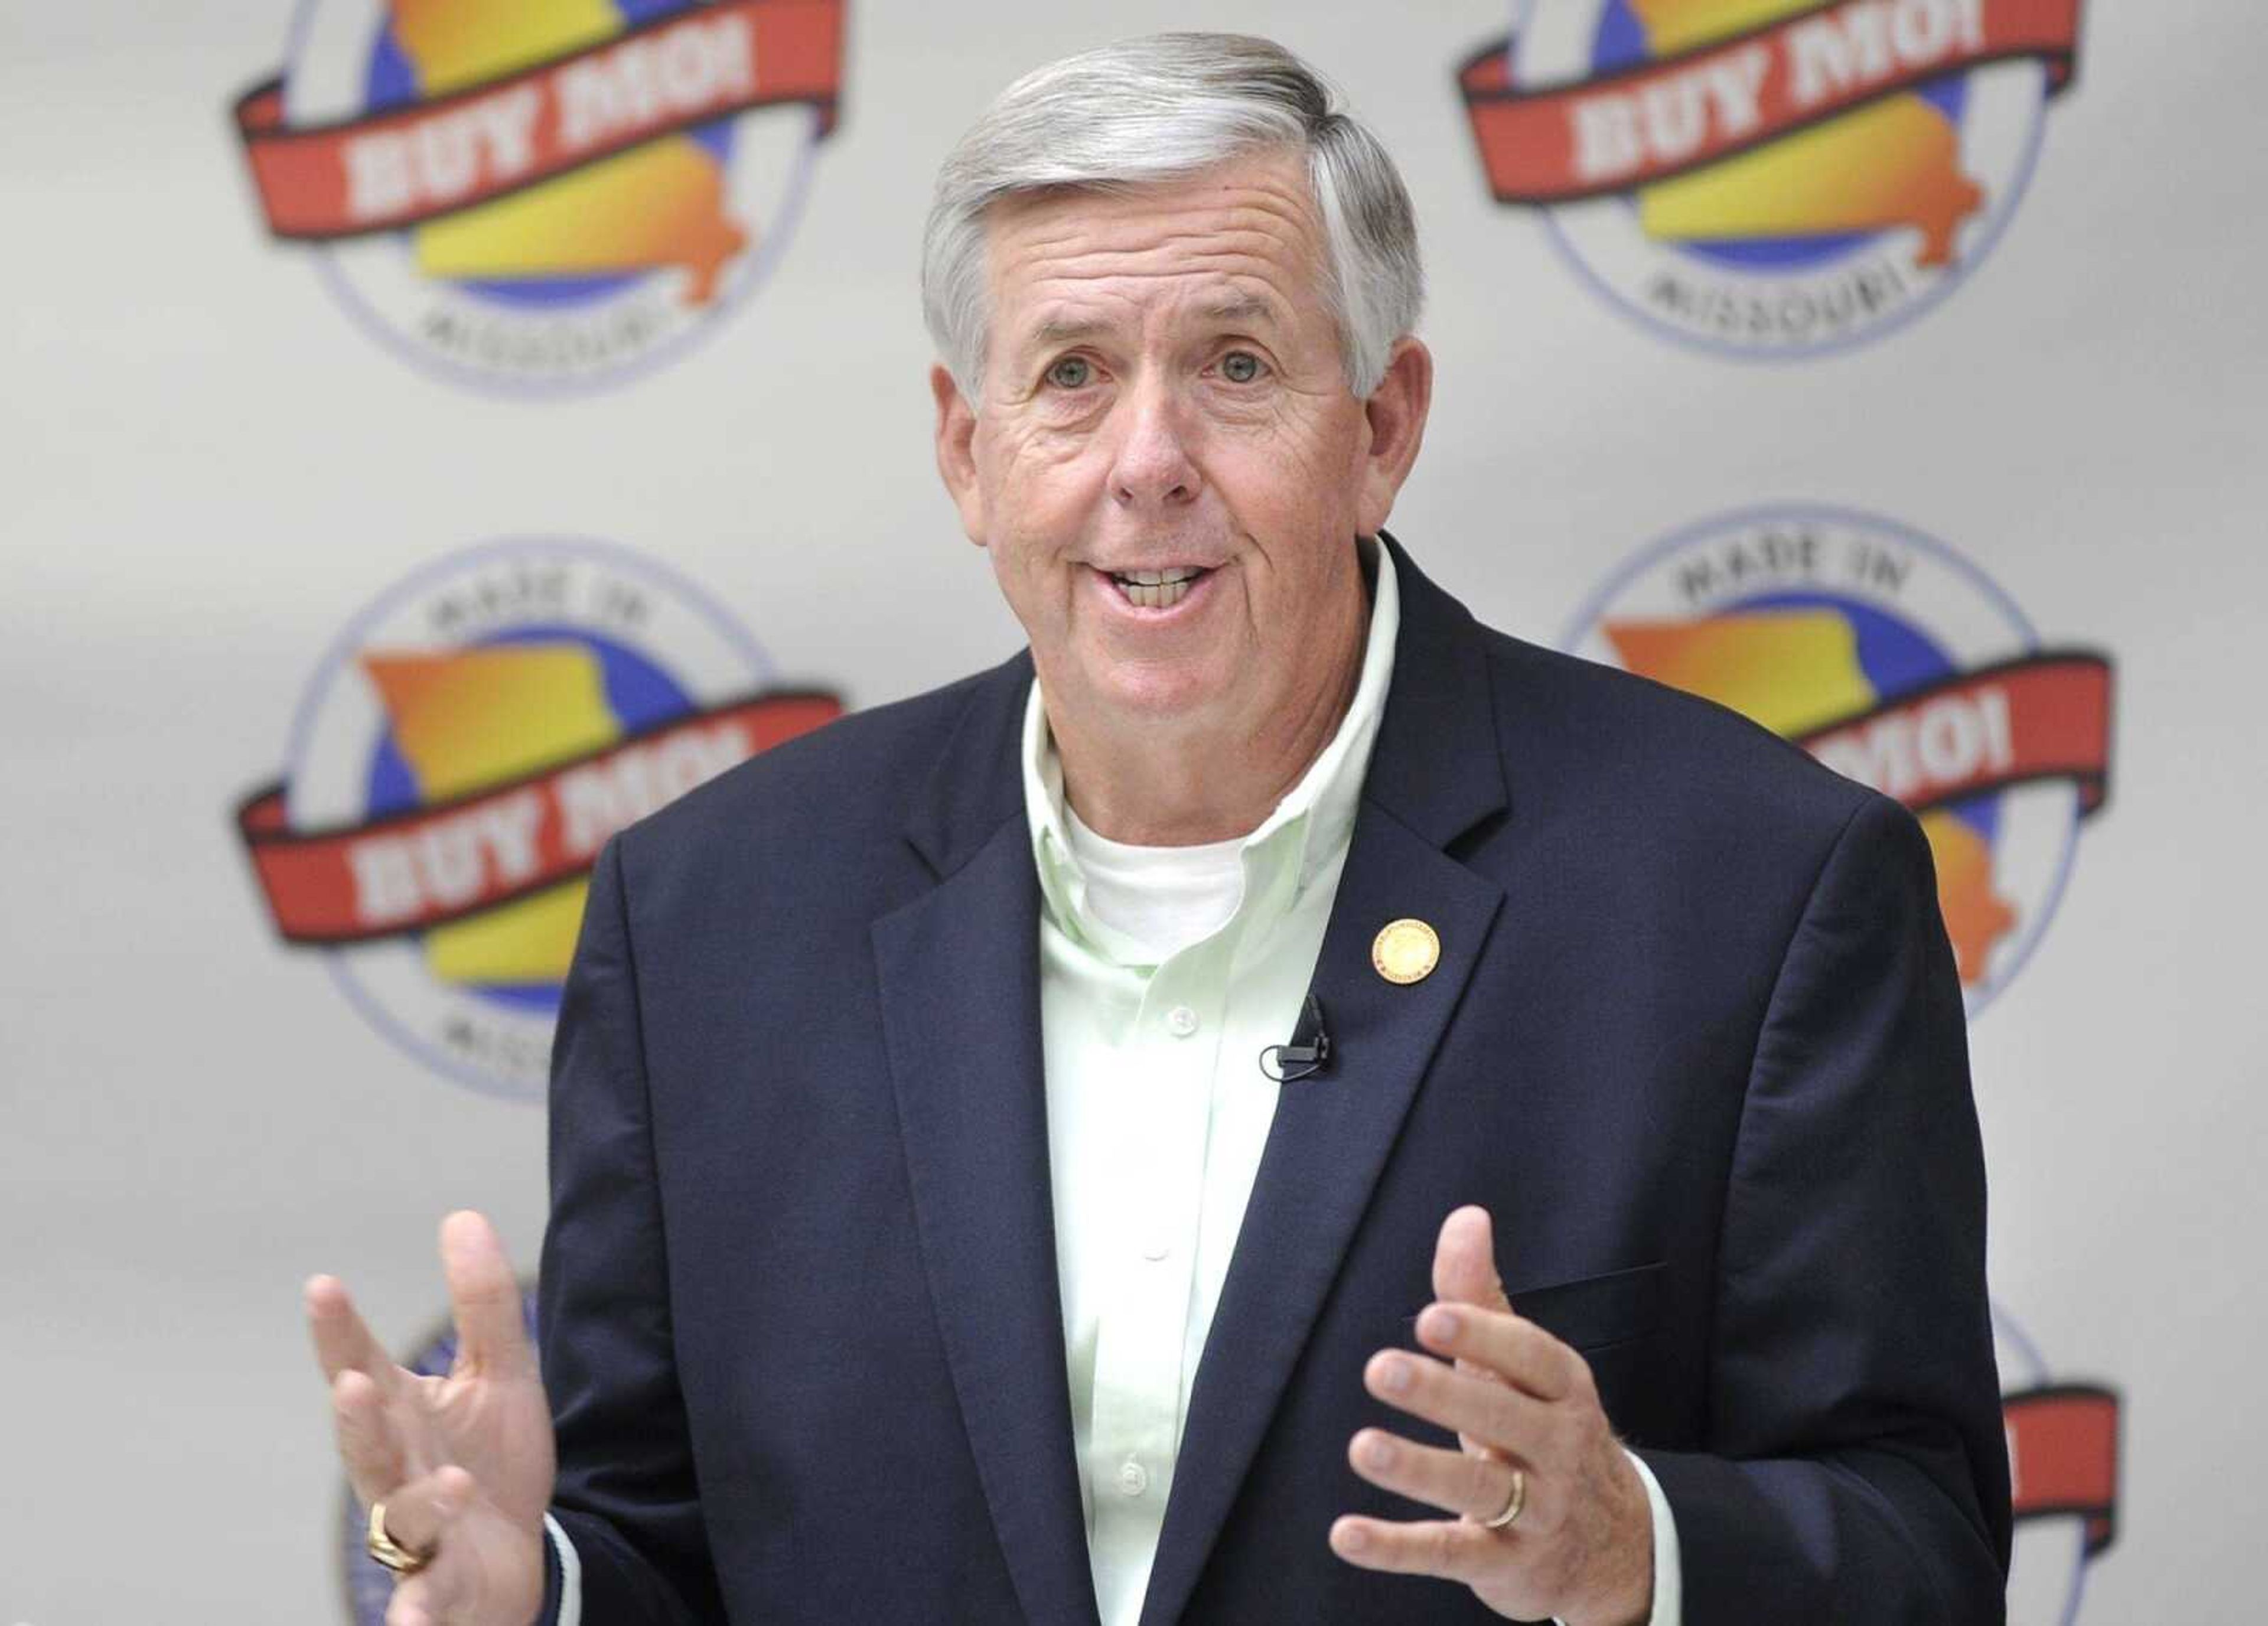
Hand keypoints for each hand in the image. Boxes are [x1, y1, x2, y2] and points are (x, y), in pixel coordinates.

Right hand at [306, 1210, 556, 1625]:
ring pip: (400, 1520)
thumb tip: (463, 1215)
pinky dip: (416, 1616)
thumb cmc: (489, 1463)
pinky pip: (422, 1605)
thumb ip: (481, 1304)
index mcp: (401, 1417)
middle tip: (352, 1385)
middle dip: (358, 1421)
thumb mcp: (500, 1375)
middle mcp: (395, 1474)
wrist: (515, 1559)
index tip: (322, 1287)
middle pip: (367, 1447)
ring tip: (451, 1484)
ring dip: (417, 1505)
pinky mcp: (441, 1590)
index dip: (337, 1332)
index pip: (359, 1367)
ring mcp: (414, 1535)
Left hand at [1328, 1206, 1653, 1625]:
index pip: (1532, 1359)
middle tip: (1381, 1368)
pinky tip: (1345, 1534)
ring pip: (1479, 1490)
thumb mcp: (1522, 1368)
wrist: (1615, 1545)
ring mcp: (1536, 1512)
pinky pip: (1449, 1553)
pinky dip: (1396, 1548)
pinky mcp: (1505, 1565)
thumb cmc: (1545, 1432)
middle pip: (1503, 1419)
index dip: (1484, 1336)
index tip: (1429, 1317)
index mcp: (1563, 1392)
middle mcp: (1557, 1450)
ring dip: (1420, 1470)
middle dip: (1444, 1394)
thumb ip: (1483, 1296)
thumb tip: (1465, 1216)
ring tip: (1363, 1447)